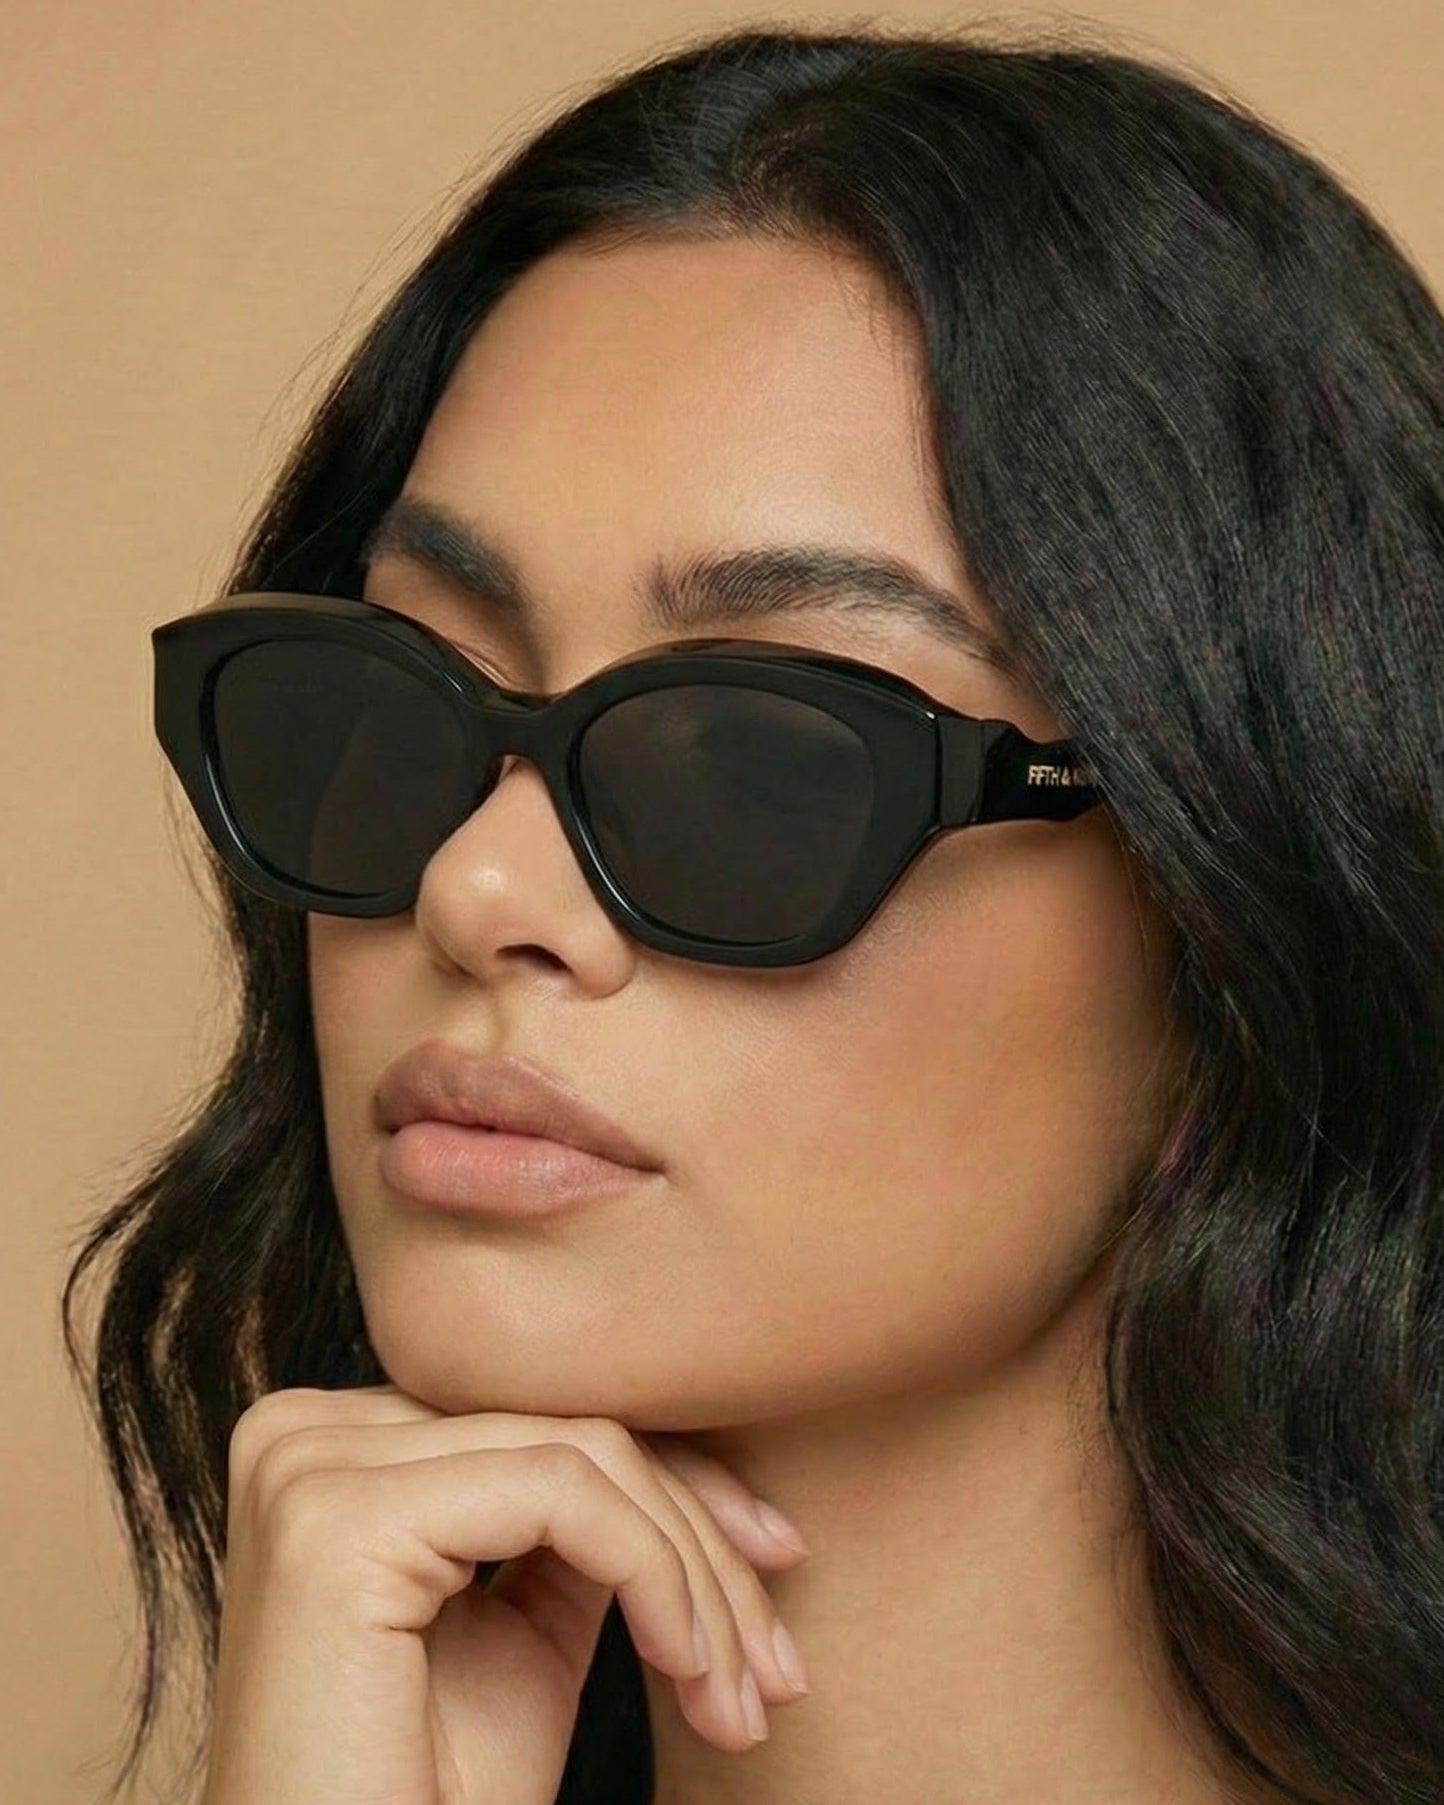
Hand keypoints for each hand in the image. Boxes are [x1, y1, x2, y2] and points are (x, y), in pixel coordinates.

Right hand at [198, 1382, 810, 1804]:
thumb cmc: (430, 1798)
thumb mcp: (523, 1630)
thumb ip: (575, 1525)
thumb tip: (684, 1465)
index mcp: (330, 1445)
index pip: (540, 1415)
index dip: (674, 1485)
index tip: (778, 1561)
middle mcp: (301, 1431)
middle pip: (564, 1427)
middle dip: (701, 1538)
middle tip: (780, 1666)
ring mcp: (309, 1463)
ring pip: (579, 1454)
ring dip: (694, 1574)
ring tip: (743, 1697)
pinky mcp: (339, 1516)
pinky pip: (559, 1493)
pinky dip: (654, 1574)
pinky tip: (685, 1666)